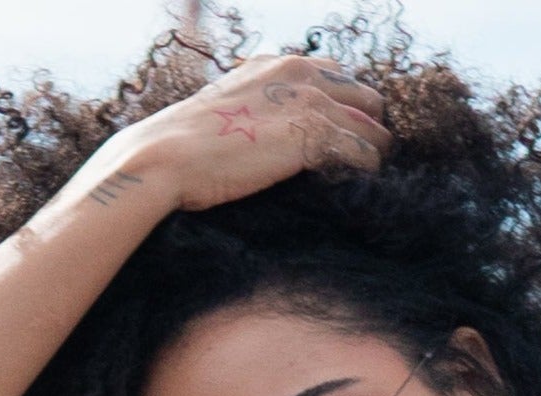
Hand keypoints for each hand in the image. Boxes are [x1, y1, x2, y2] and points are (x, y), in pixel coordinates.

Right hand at [93, 51, 384, 215]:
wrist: (166, 157)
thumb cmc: (183, 146)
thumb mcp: (223, 114)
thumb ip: (252, 114)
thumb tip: (261, 141)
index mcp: (274, 65)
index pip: (331, 74)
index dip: (344, 105)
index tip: (346, 132)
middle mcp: (296, 73)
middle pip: (361, 95)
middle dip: (368, 124)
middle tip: (367, 156)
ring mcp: (307, 102)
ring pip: (369, 124)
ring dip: (375, 150)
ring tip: (372, 174)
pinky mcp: (312, 134)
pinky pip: (361, 152)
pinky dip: (367, 169)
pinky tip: (363, 184)